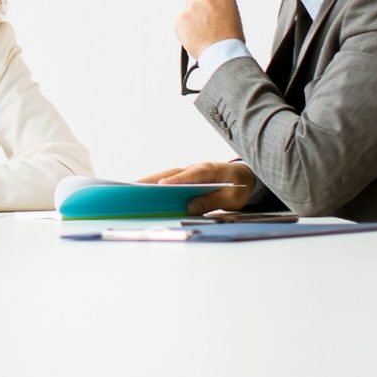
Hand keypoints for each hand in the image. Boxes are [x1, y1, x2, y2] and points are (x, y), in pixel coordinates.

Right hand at [138, 161, 255, 215]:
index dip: (178, 180)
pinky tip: (145, 192)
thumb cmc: (239, 186)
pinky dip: (157, 185)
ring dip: (152, 181)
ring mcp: (189, 172)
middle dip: (155, 179)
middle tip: (136, 186)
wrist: (243, 177)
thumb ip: (212, 201)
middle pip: (173, 173)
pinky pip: (170, 181)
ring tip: (134, 190)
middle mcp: (196, 168)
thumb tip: (190, 207)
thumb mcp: (232, 198)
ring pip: (168, 176)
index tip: (163, 186)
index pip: (193, 174)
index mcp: (211, 170)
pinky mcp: (186, 178)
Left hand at [175, 0, 243, 58]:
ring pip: (188, 13)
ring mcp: (191, 6)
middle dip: (198, 11)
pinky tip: (195, 39)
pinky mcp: (180, 18)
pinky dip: (185, 32)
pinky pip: (181, 24)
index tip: (213, 16)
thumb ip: (219, 9)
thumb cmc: (231, 38)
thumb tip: (208, 12)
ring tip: (202, 36)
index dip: (211, 8)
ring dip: (191, 22)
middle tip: (204, 26)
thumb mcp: (232, 16)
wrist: (223, 51)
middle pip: (196, 0)